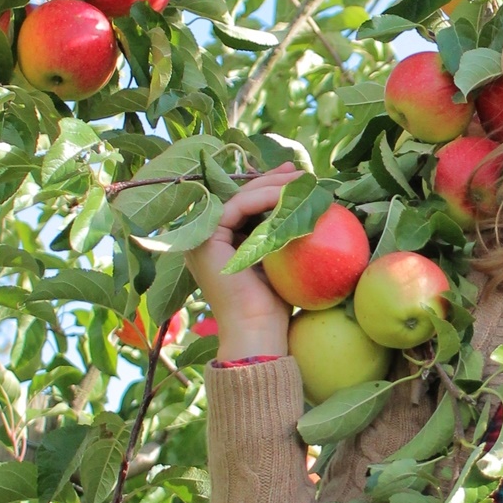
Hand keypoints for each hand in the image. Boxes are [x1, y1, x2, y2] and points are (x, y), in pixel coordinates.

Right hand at [183, 161, 305, 358]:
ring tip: (300, 181)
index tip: (296, 178)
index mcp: (219, 243)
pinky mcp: (206, 240)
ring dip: (271, 185)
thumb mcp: (279, 258)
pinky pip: (238, 206)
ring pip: (239, 197)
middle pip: (240, 197)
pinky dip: (264, 198)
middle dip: (271, 180)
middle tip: (300, 173)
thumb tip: (301, 204)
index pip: (243, 205)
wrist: (258, 330)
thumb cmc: (275, 303)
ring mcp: (202, 238)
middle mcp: (205, 238)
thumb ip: (279, 232)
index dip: (268, 187)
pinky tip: (288, 197)